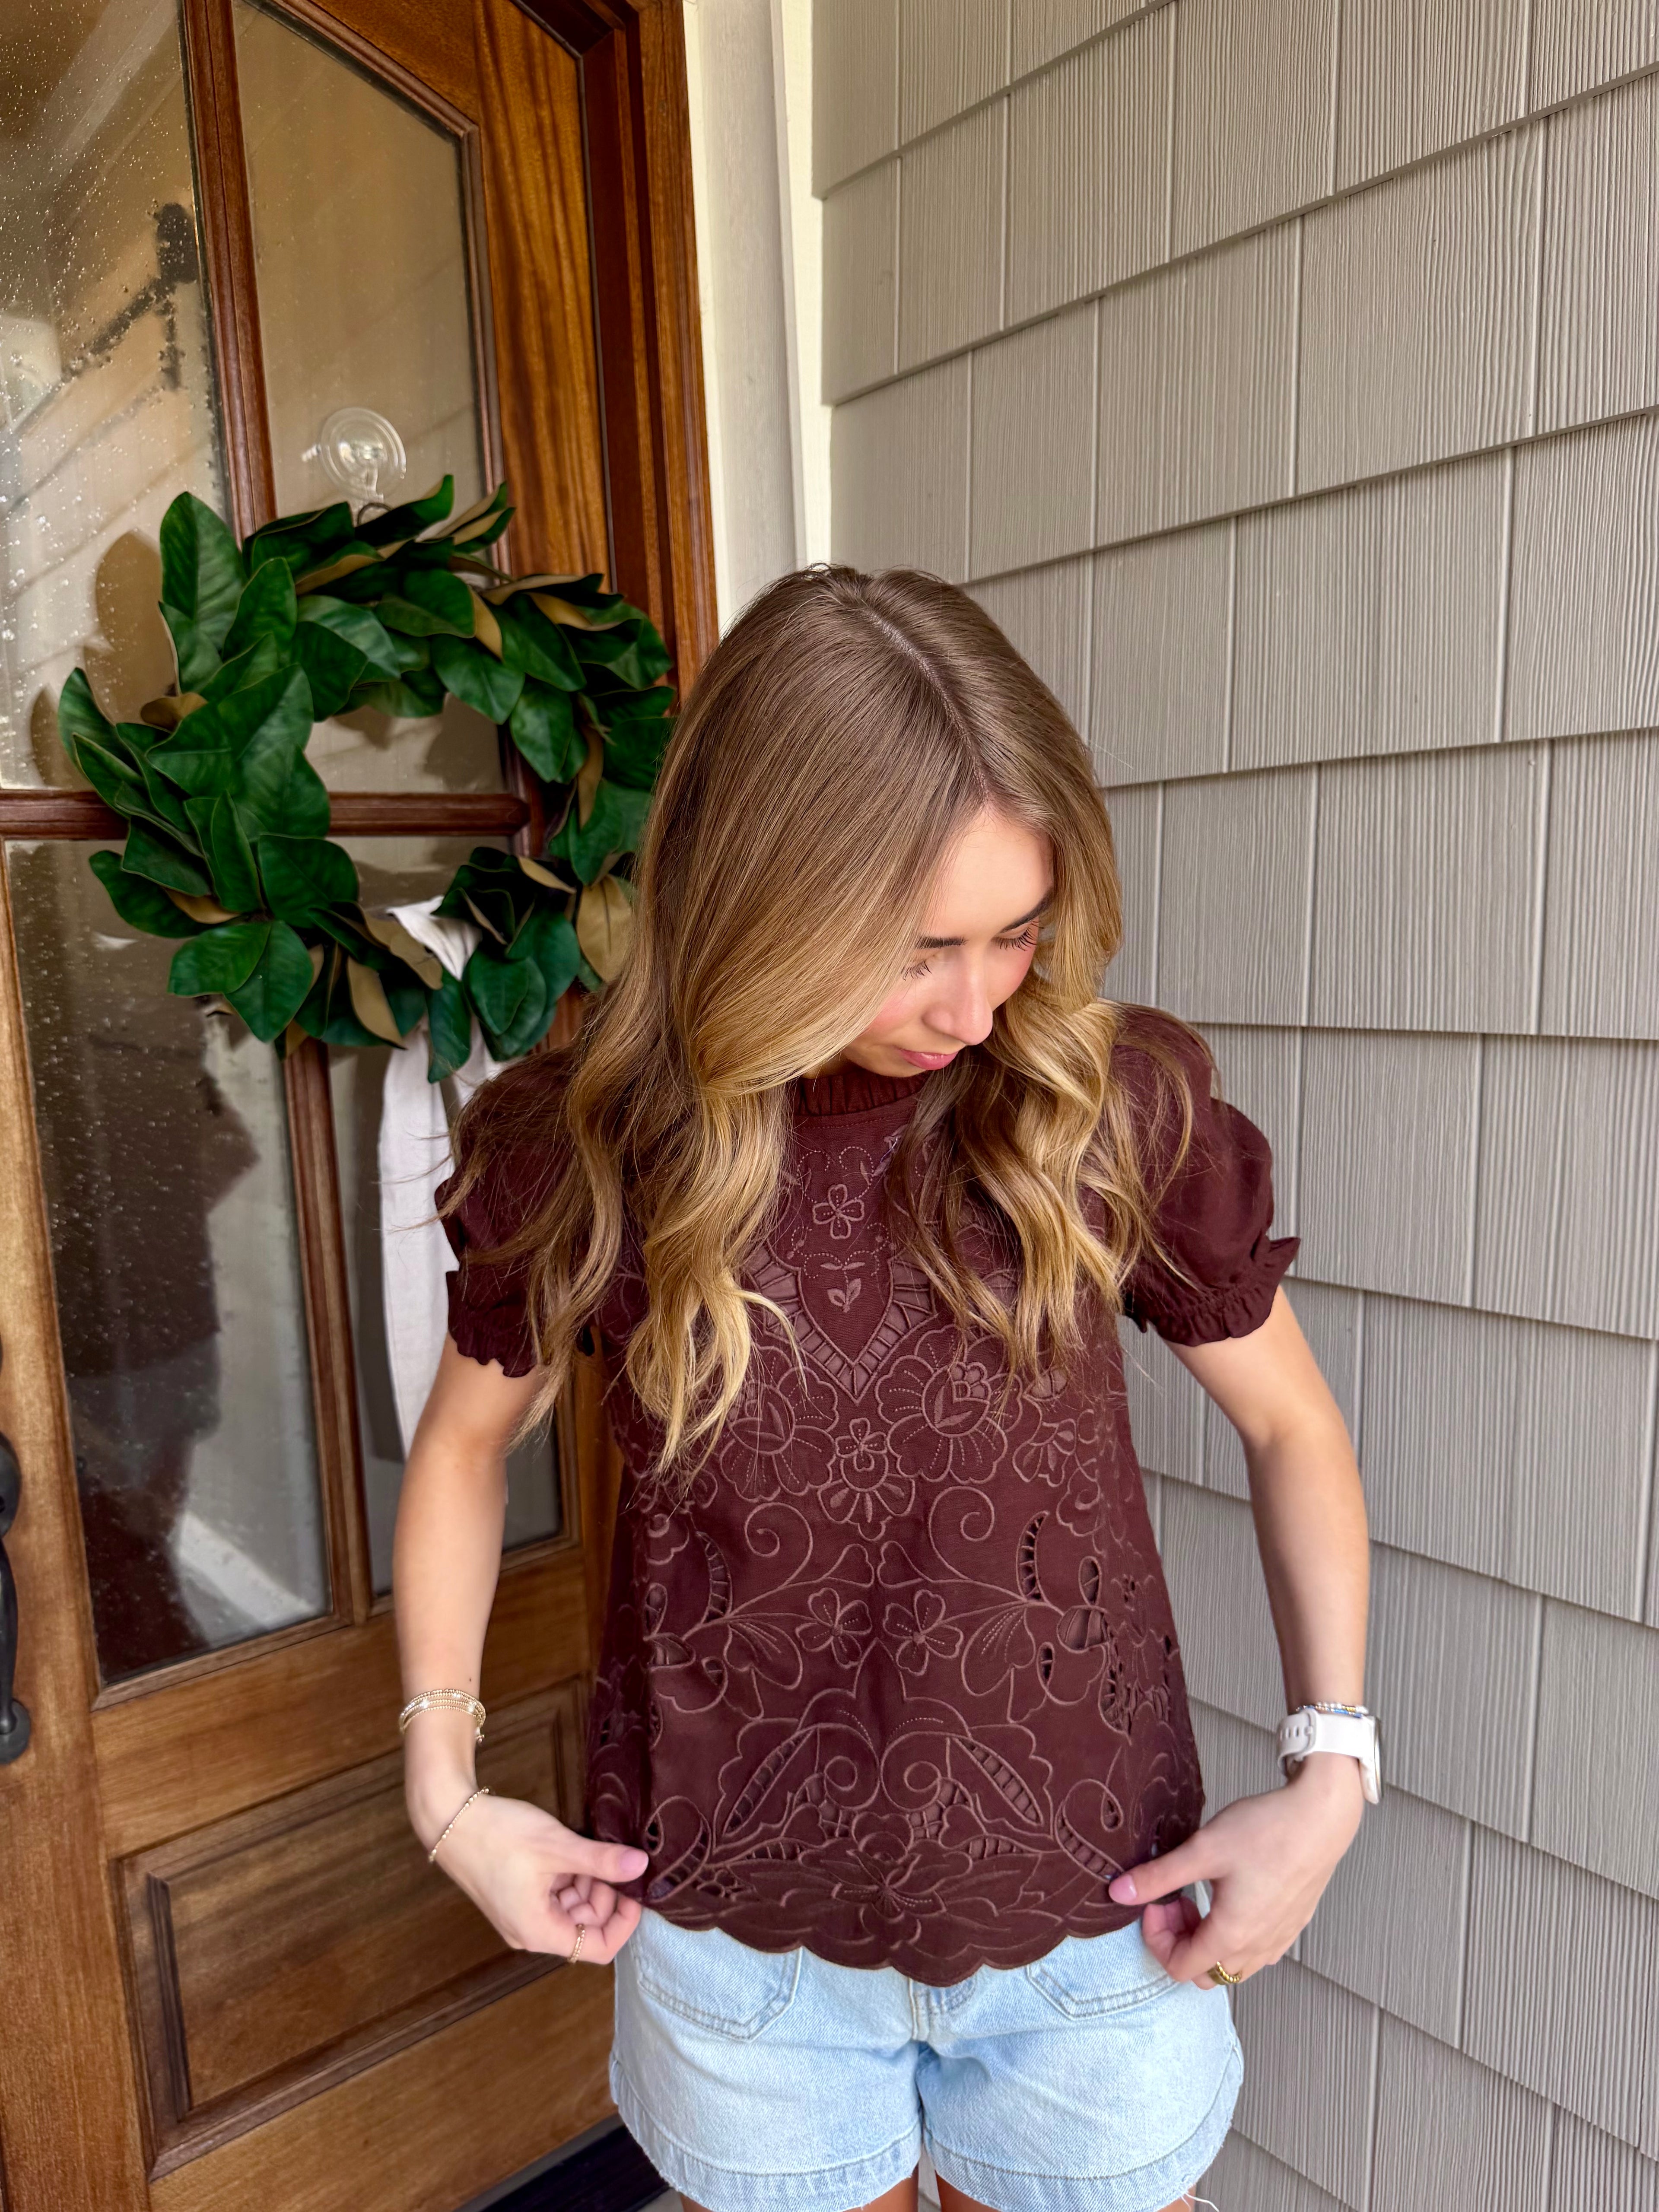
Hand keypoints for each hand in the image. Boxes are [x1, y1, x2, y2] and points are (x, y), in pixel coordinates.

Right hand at [418, 1785, 649, 1962]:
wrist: (451, 1819)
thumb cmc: (500, 1836)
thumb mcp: (558, 1846)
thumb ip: (602, 1861)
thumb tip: (642, 1866)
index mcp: (539, 1932)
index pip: (598, 1948)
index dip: (623, 1922)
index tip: (633, 1889)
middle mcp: (530, 1932)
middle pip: (586, 1927)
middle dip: (603, 1894)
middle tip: (605, 1858)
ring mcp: (521, 1915)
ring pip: (571, 1909)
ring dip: (586, 1882)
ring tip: (583, 1849)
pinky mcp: (516, 1897)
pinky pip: (554, 1896)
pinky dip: (568, 1876)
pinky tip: (567, 1850)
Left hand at [1106, 1753, 1364, 1984]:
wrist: (1321, 1818)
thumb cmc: (1267, 1831)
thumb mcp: (1202, 1850)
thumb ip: (1158, 1877)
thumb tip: (1118, 1893)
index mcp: (1232, 1936)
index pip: (1178, 1968)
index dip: (1157, 1937)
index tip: (1157, 1901)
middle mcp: (1258, 1949)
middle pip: (1204, 1972)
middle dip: (1180, 1941)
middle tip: (1177, 1899)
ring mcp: (1279, 1941)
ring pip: (1231, 1965)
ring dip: (1206, 1940)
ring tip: (1203, 1894)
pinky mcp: (1292, 1927)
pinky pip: (1255, 1952)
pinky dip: (1233, 1936)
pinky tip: (1232, 1895)